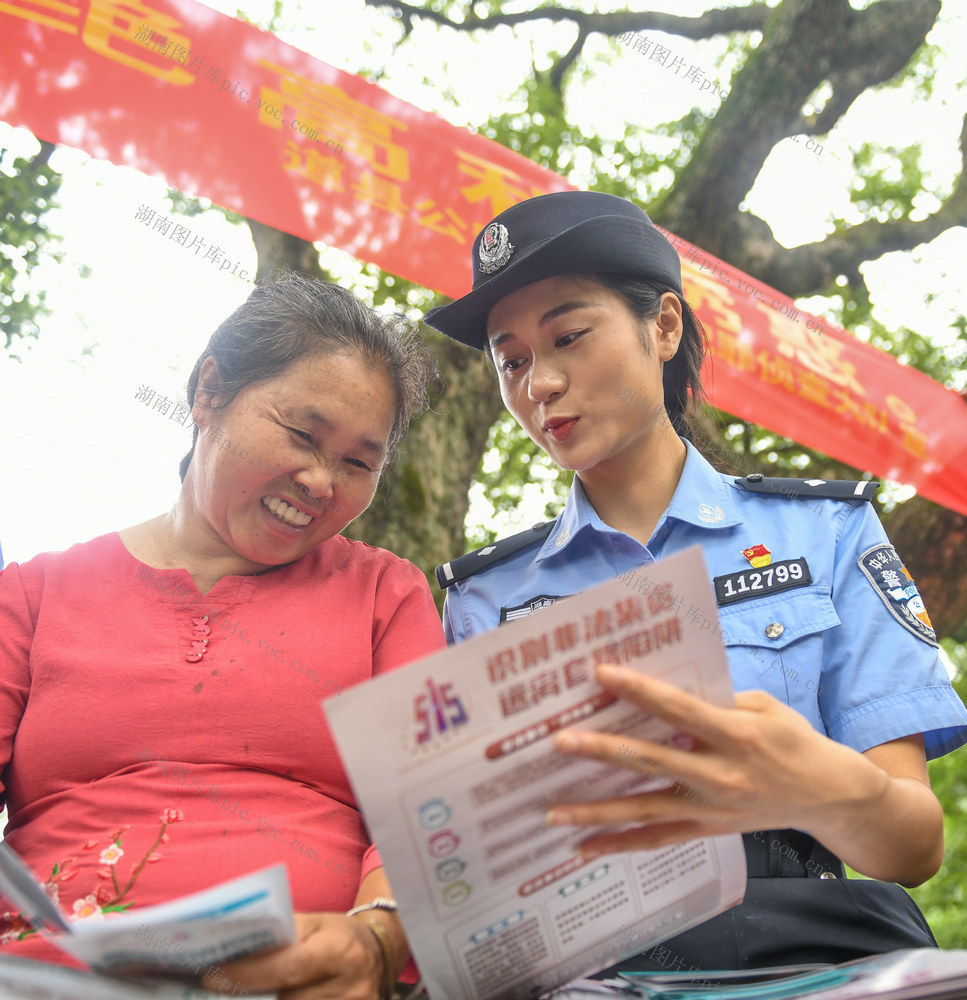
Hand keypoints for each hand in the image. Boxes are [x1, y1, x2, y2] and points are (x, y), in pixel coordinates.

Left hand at [202, 912, 384, 999]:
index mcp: (339, 951)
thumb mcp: (315, 924)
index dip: (248, 974)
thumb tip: (233, 948)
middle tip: (221, 991)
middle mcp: (349, 987)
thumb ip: (280, 936)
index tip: (212, 977)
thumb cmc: (340, 935)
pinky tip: (274, 998)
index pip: (288, 967)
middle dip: (251, 997)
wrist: (381, 954)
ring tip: (246, 993)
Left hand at [545, 664, 885, 857]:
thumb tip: (658, 690)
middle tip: (559, 741)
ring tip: (554, 811)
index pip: (677, 708)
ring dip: (597, 811)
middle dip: (603, 751)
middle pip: (651, 762)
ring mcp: (710, 808)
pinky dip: (620, 844)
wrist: (827, 794)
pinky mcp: (707, 829)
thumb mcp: (760, 705)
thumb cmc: (791, 738)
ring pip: (645, 810)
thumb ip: (713, 699)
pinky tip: (584, 847)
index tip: (600, 674)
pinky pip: (657, 840)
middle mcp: (719, 774)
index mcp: (735, 733)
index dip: (638, 690)